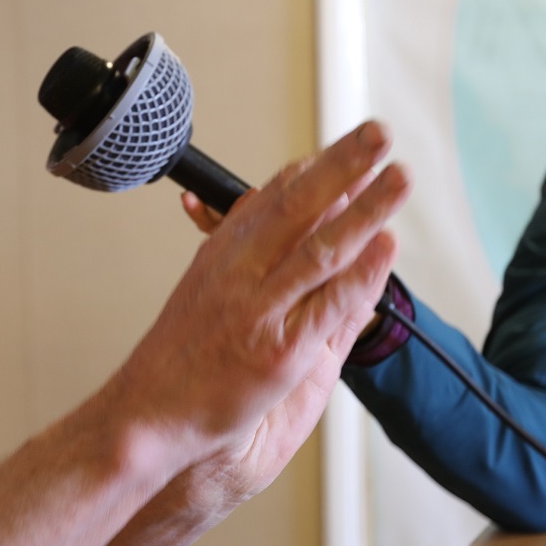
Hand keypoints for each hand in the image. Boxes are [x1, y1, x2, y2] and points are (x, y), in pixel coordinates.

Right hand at [107, 122, 407, 468]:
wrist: (147, 413)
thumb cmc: (179, 357)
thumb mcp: (205, 286)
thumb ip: (245, 250)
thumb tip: (278, 209)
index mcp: (222, 254)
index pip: (274, 196)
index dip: (317, 167)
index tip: (352, 144)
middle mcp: (238, 273)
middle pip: (297, 206)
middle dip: (341, 165)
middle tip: (377, 133)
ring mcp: (258, 312)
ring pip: (319, 249)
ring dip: (364, 210)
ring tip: (399, 178)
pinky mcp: (277, 353)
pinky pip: (327, 306)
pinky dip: (358, 275)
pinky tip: (384, 248)